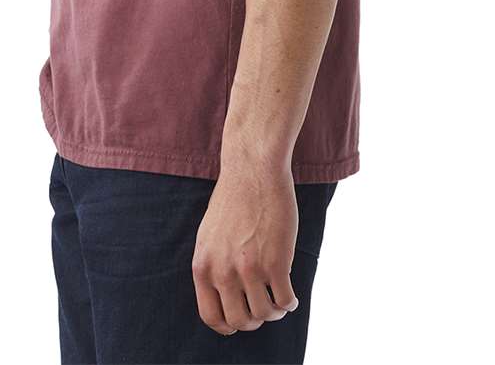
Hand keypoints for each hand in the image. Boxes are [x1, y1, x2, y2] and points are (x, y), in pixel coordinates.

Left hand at [191, 160, 299, 335]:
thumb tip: (223, 296)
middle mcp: (223, 272)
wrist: (253, 169)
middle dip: (254, 320)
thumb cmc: (233, 198)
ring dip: (274, 312)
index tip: (240, 321)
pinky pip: (285, 301)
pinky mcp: (277, 262)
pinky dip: (290, 304)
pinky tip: (291, 296)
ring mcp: (250, 269)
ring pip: (264, 314)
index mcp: (203, 266)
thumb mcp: (209, 235)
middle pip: (240, 321)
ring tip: (279, 301)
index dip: (228, 325)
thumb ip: (213, 266)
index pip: (211, 316)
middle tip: (264, 308)